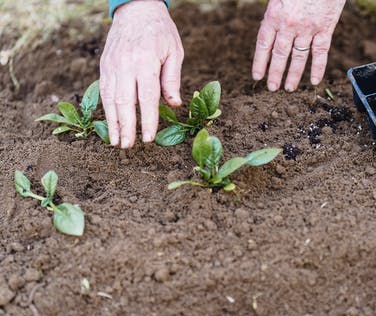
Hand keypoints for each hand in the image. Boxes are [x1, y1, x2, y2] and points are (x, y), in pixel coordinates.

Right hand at [100, 0, 183, 147]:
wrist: (136, 9)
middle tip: (129, 146)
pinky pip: (104, 91)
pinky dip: (106, 109)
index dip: (147, 120)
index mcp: (146, 62)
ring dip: (112, 123)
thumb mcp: (174, 52)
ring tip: (116, 142)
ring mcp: (112, 65)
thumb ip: (172, 79)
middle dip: (127, 127)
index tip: (148, 139)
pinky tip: (110, 124)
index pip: (146, 98)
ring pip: (110, 99)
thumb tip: (174, 105)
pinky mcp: (104, 66)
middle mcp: (126, 65)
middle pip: (125, 102)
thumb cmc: (160, 32)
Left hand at [252, 0, 345, 91]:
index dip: (260, 62)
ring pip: (299, 57)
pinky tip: (315, 81)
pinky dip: (318, 67)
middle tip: (272, 88)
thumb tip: (270, 32)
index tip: (257, 76)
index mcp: (274, 14)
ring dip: (294, 75)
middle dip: (275, 73)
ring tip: (289, 88)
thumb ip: (274, 12)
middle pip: (280, 54)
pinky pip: (321, 52)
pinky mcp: (325, 27)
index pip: (264, 44)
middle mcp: (289, 24)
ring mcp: (308, 28)